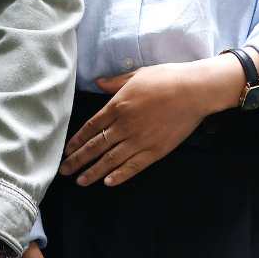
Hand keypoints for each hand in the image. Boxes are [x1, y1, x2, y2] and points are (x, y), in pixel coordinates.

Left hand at [60, 61, 225, 186]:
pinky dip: (119, 175)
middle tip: (64, 171)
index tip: (66, 151)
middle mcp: (124, 126)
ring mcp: (139, 140)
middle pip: (96, 146)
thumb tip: (97, 82)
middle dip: (78, 160)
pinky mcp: (155, 151)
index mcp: (117, 106)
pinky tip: (108, 182)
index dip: (77, 141)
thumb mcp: (137, 75)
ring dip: (93, 172)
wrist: (194, 91)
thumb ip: (115, 82)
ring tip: (80, 181)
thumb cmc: (167, 78)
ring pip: (110, 160)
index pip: (91, 127)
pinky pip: (133, 166)